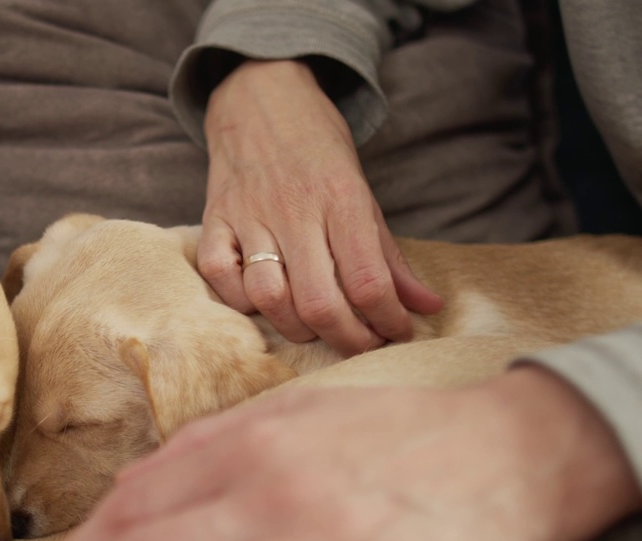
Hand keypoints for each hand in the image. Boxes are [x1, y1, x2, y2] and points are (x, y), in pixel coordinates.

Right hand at [199, 60, 442, 355]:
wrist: (261, 95)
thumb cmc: (318, 149)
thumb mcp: (363, 194)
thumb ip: (390, 256)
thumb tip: (427, 307)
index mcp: (342, 199)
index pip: (368, 280)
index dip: (388, 320)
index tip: (397, 332)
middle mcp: (295, 209)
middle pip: (319, 301)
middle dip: (346, 339)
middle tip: (361, 344)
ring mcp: (249, 215)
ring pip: (268, 297)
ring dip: (294, 328)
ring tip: (313, 328)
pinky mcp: (214, 218)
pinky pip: (219, 276)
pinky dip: (240, 300)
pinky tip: (262, 300)